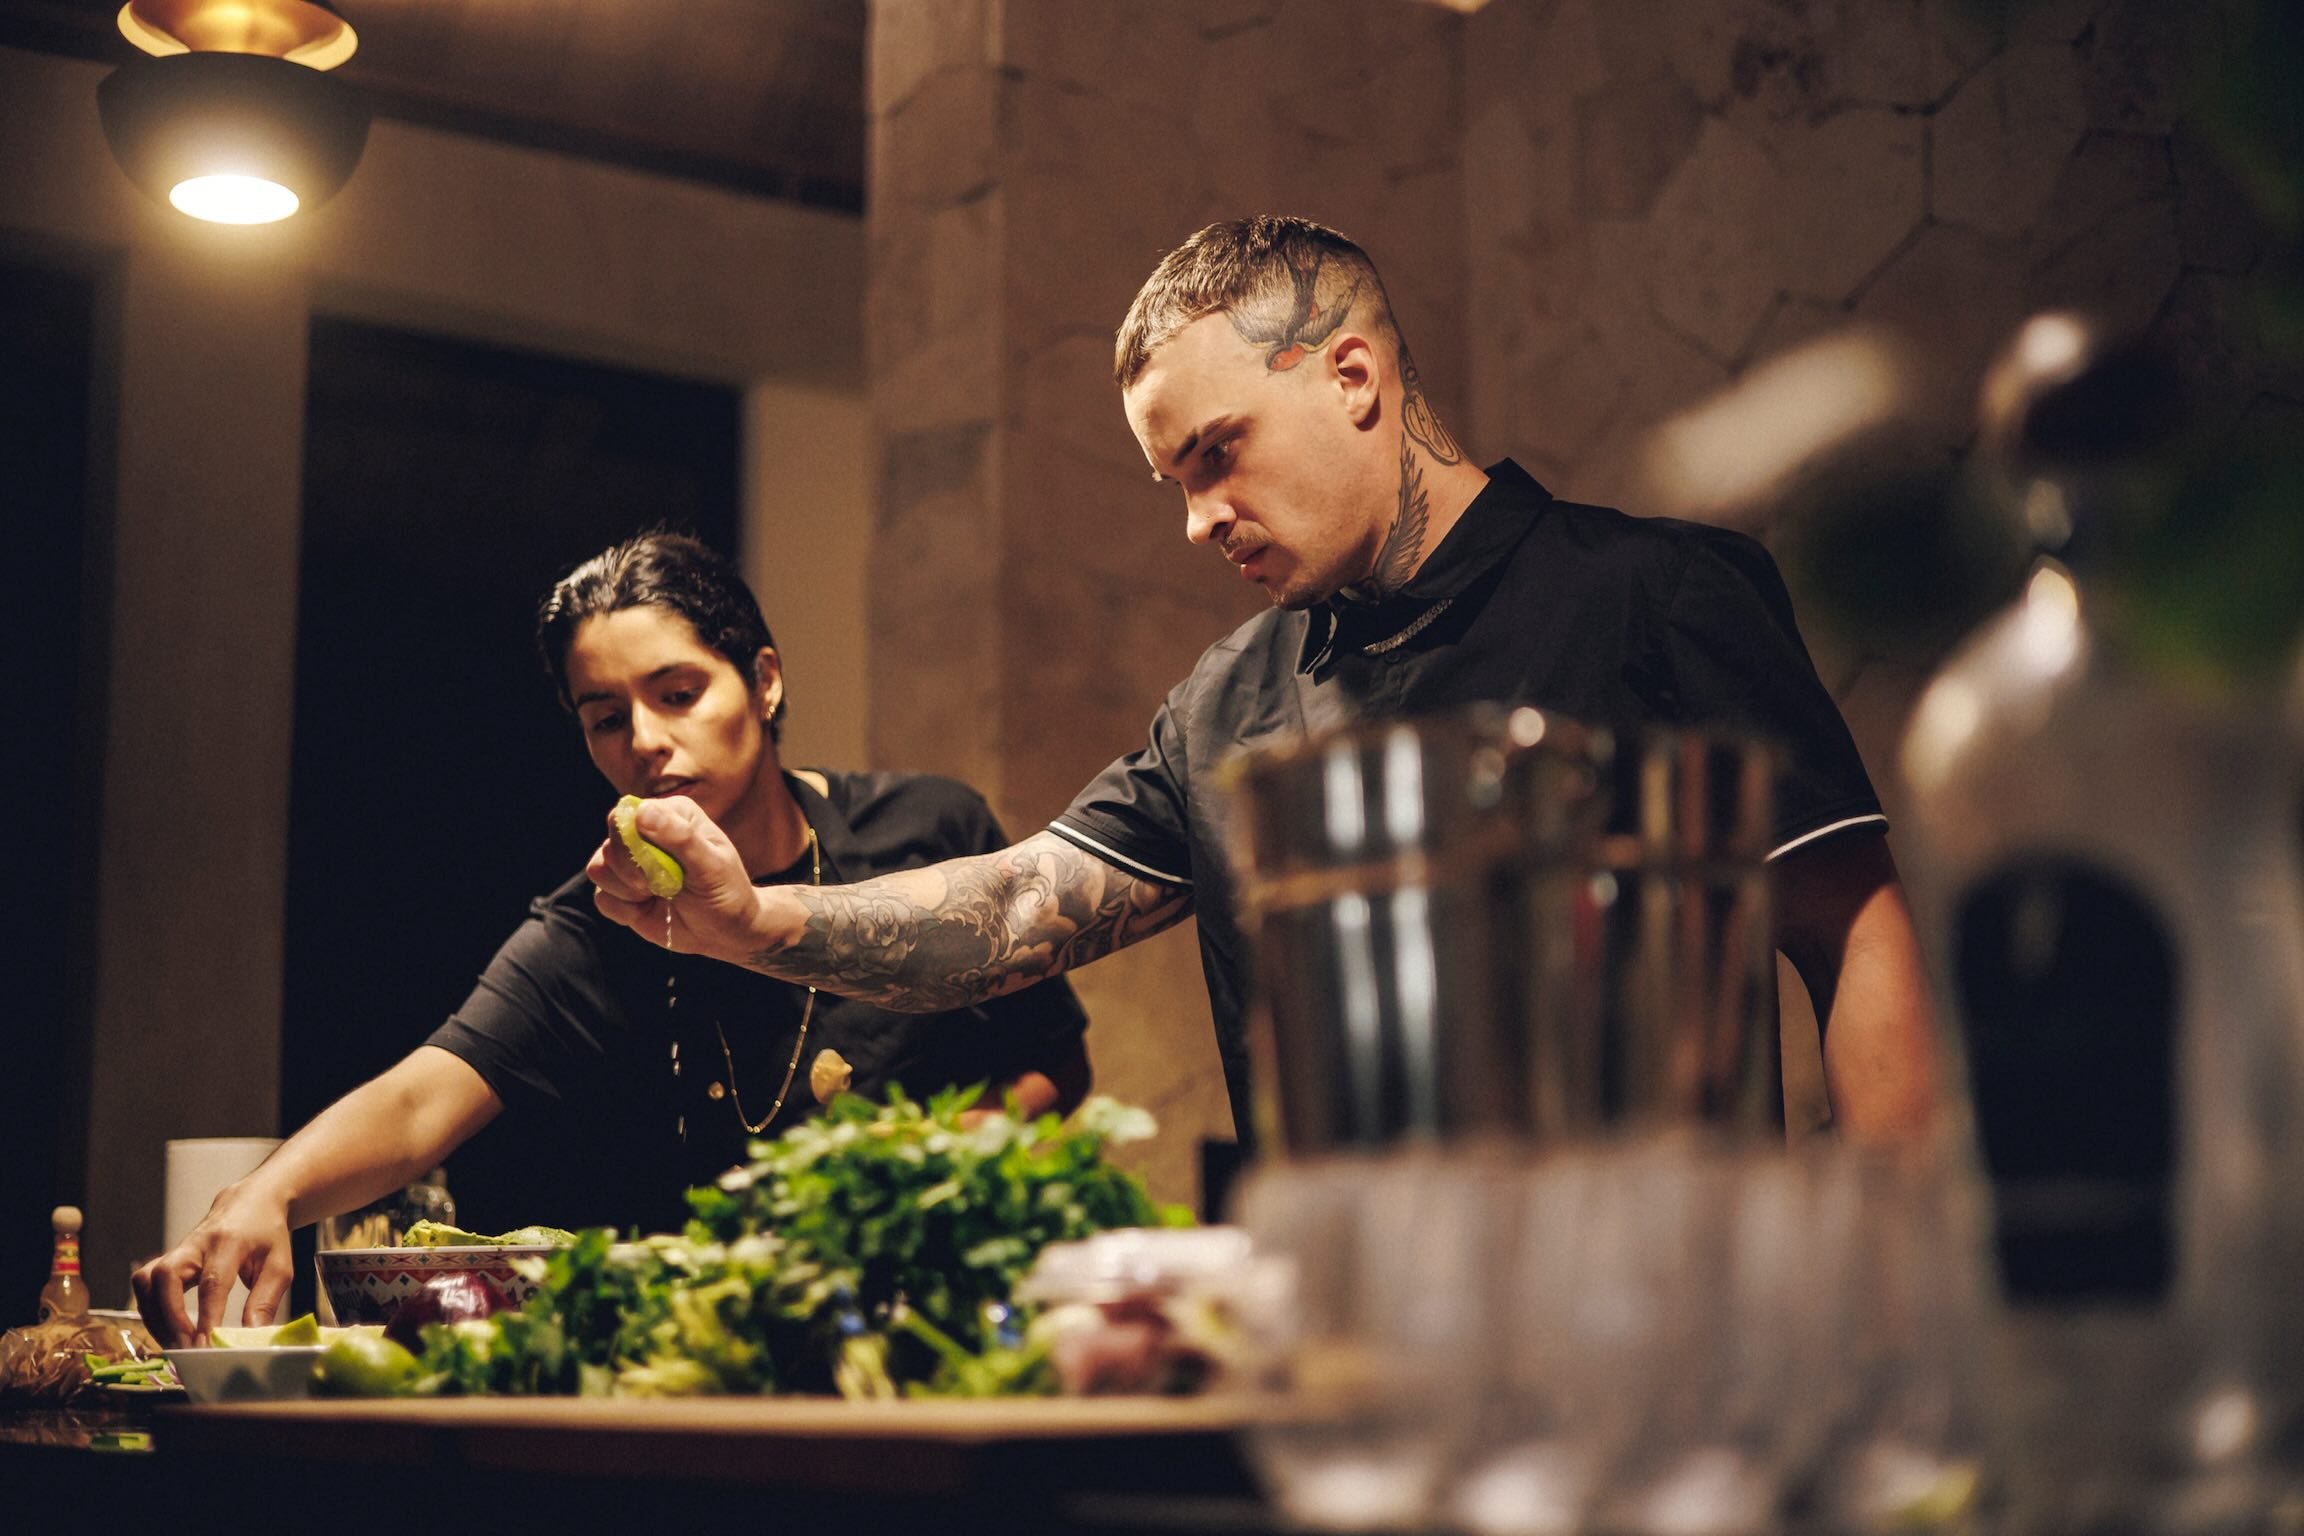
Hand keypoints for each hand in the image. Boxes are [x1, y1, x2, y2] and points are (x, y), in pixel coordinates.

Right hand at [131, 1185, 292, 1346]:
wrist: (251, 1203)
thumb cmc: (267, 1236)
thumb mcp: (279, 1266)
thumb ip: (265, 1301)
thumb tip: (251, 1336)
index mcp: (229, 1242)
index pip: (212, 1282)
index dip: (207, 1316)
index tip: (207, 1345)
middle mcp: (196, 1244)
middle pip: (167, 1276)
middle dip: (171, 1316)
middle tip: (188, 1347)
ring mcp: (177, 1249)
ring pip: (148, 1281)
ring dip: (156, 1317)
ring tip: (177, 1344)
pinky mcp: (167, 1258)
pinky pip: (145, 1284)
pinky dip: (150, 1309)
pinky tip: (168, 1329)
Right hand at [587, 794, 773, 965]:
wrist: (726, 931)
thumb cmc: (726, 892)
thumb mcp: (712, 865)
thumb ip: (681, 837)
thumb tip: (642, 812)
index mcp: (670, 814)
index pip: (626, 814)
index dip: (632, 842)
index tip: (658, 866)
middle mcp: (644, 832)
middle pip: (609, 843)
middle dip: (632, 872)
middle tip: (666, 886)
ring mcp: (629, 861)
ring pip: (598, 869)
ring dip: (629, 892)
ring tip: (661, 895)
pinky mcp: (619, 889)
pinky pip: (601, 898)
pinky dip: (625, 910)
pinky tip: (649, 909)